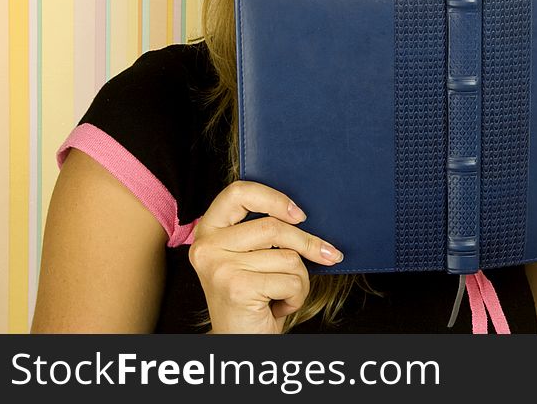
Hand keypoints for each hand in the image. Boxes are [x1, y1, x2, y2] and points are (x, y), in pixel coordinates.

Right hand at [188, 180, 343, 333]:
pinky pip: (290, 280)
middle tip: (330, 254)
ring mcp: (219, 267)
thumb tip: (306, 214)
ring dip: (299, 278)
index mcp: (209, 230)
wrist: (240, 342)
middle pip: (273, 227)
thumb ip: (266, 232)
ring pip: (287, 256)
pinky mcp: (236, 287)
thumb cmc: (254, 297)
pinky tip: (279, 306)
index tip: (300, 214)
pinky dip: (296, 296)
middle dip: (308, 244)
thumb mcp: (253, 256)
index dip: (273, 198)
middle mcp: (207, 246)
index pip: (238, 192)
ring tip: (283, 293)